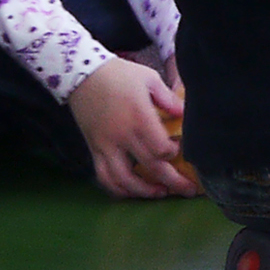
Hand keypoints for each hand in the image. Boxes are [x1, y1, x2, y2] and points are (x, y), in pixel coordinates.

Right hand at [70, 57, 195, 199]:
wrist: (80, 75)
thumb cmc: (119, 75)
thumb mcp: (149, 79)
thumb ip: (168, 99)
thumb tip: (185, 114)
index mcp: (139, 118)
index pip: (161, 148)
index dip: (174, 155)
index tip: (182, 152)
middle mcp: (122, 136)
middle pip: (149, 167)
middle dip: (172, 181)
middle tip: (188, 190)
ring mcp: (105, 146)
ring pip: (124, 179)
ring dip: (144, 191)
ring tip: (161, 194)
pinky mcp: (94, 149)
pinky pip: (103, 176)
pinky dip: (117, 188)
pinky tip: (130, 192)